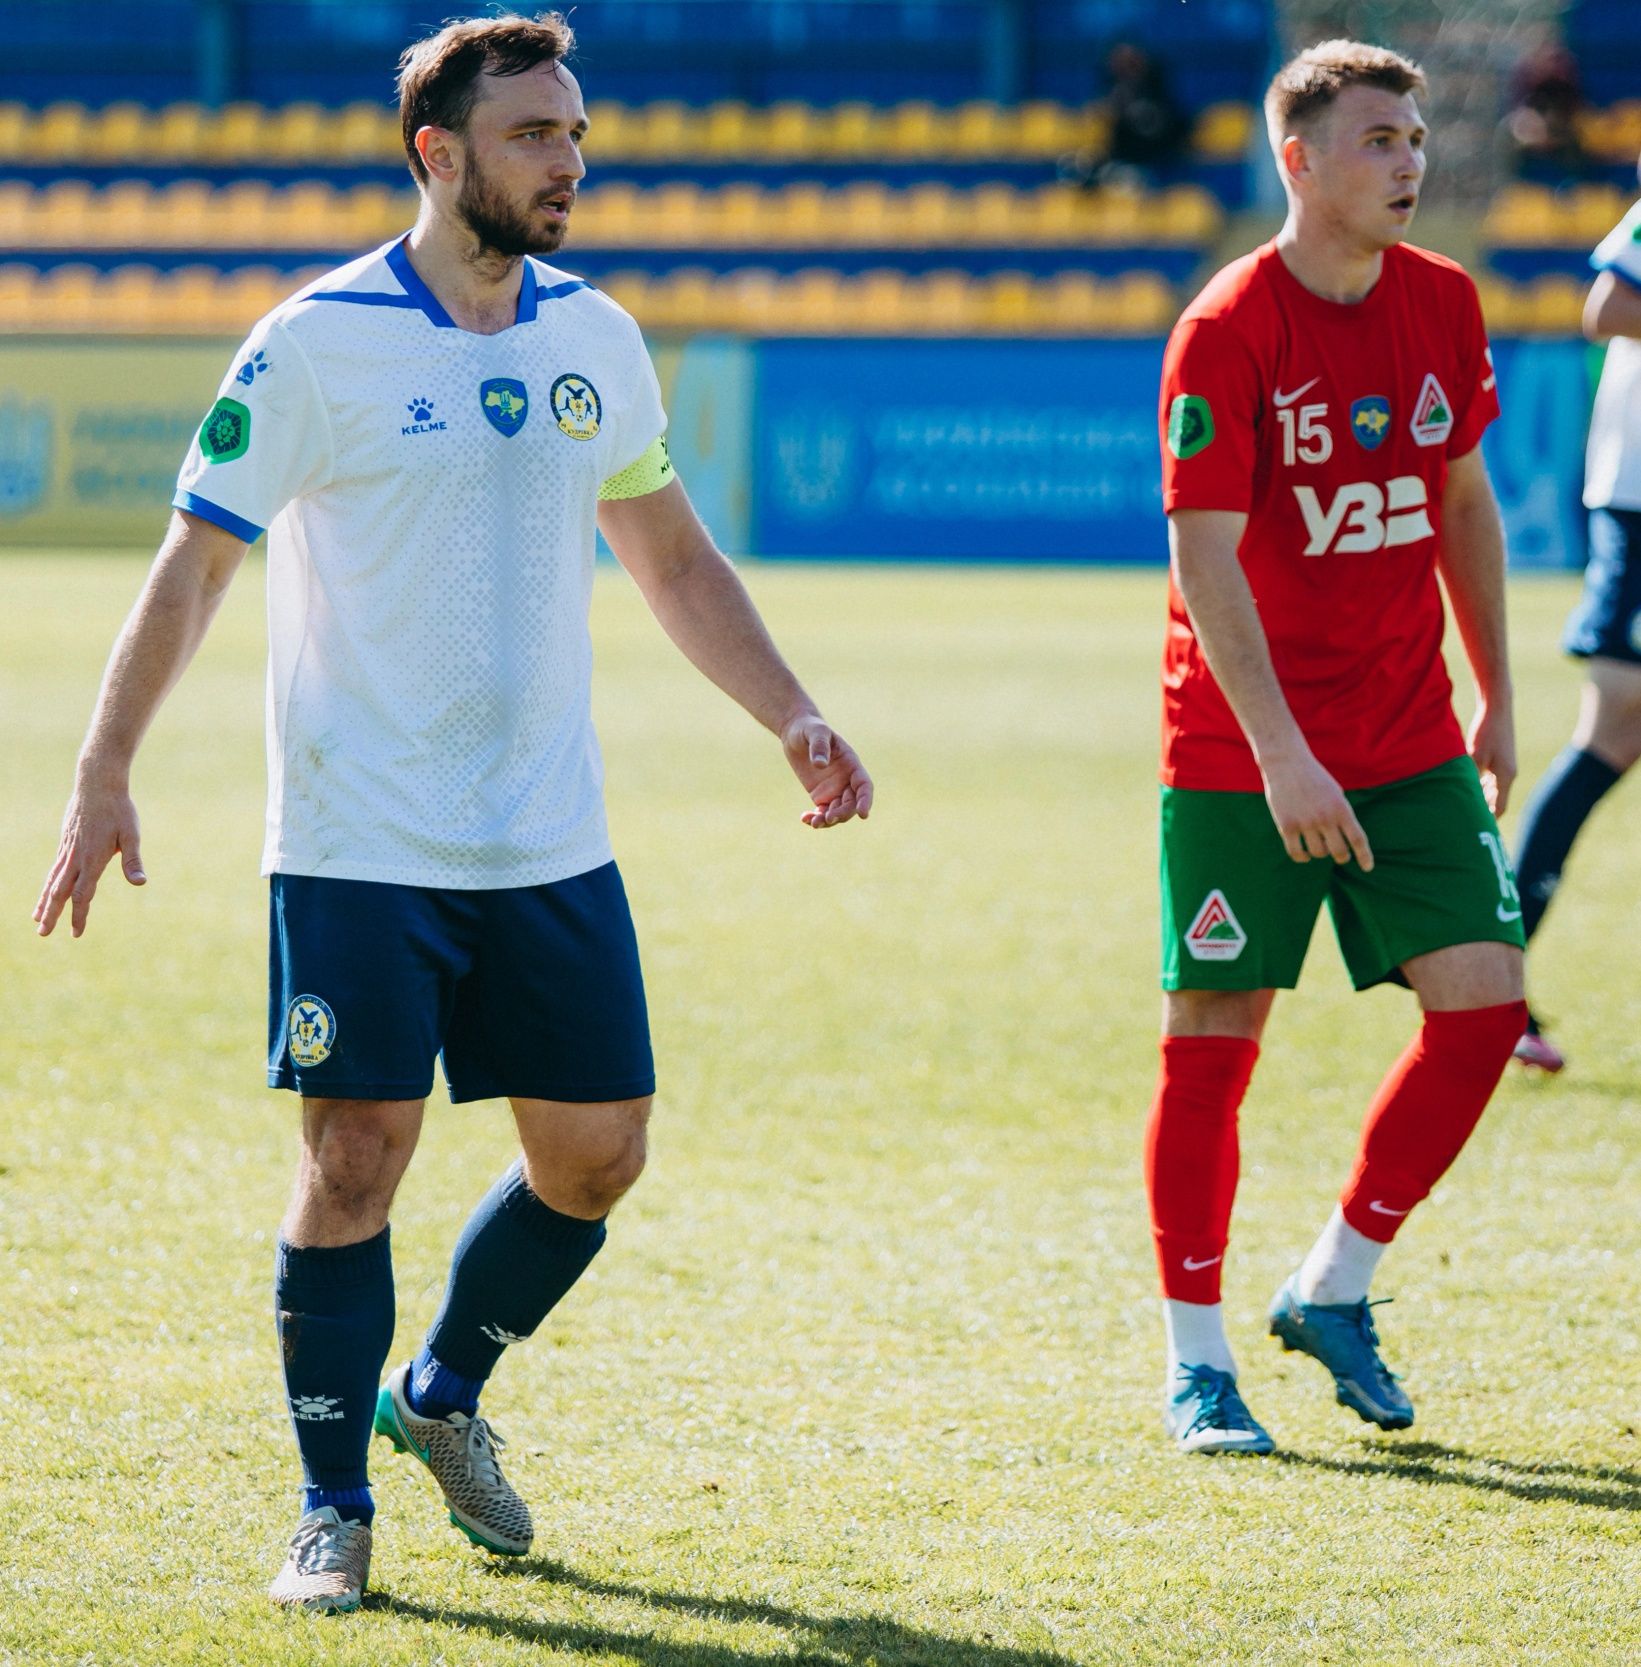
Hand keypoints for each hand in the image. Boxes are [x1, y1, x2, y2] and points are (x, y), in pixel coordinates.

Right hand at [34, 779, 145, 936]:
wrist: (97, 784)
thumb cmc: (119, 810)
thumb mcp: (131, 835)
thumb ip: (132, 861)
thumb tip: (140, 882)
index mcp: (92, 859)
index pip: (83, 894)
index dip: (79, 915)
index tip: (76, 933)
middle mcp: (75, 858)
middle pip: (60, 892)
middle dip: (51, 914)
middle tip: (42, 934)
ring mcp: (67, 850)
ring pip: (52, 881)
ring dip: (44, 902)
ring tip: (37, 919)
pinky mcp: (65, 843)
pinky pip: (54, 869)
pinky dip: (48, 884)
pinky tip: (47, 892)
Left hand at [781, 714, 873, 828]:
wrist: (796, 733)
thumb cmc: (809, 729)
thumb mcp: (815, 732)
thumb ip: (819, 745)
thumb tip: (820, 764)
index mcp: (851, 764)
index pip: (864, 785)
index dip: (866, 800)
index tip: (863, 814)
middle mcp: (846, 780)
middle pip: (852, 803)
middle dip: (842, 813)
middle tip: (828, 818)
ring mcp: (834, 789)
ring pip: (838, 811)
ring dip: (829, 820)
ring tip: (813, 823)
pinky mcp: (821, 795)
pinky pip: (822, 812)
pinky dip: (816, 818)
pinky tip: (804, 819)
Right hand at [1261, 749, 1372, 869]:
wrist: (1287, 763)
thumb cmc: (1314, 778)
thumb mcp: (1336, 793)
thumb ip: (1342, 815)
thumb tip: (1344, 842)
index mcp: (1341, 808)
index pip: (1357, 839)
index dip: (1364, 856)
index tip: (1368, 868)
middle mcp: (1325, 818)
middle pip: (1339, 852)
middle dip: (1341, 857)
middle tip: (1340, 855)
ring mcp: (1305, 823)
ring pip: (1318, 853)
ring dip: (1320, 853)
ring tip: (1318, 845)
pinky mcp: (1286, 826)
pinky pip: (1296, 852)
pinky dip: (1303, 857)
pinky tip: (1305, 854)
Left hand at [1467, 699, 1515, 815]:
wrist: (1497, 707)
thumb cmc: (1485, 731)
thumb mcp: (1474, 756)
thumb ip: (1470, 777)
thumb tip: (1463, 795)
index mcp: (1505, 776)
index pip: (1499, 808)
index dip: (1488, 821)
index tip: (1475, 830)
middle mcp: (1508, 773)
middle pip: (1497, 800)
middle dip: (1483, 812)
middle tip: (1466, 823)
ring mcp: (1505, 765)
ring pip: (1493, 790)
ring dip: (1481, 799)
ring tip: (1464, 809)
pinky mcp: (1500, 758)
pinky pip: (1491, 778)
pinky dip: (1481, 786)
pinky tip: (1467, 788)